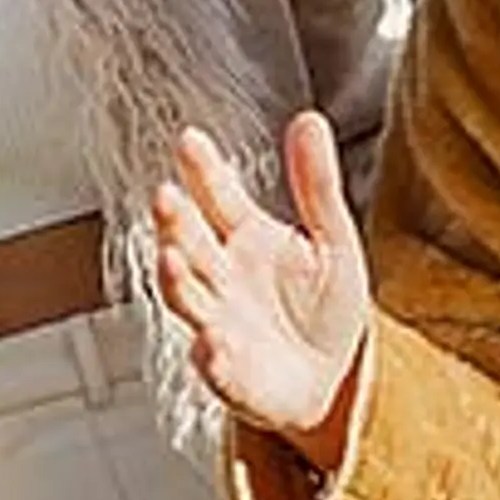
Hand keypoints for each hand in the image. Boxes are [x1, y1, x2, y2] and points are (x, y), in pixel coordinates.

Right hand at [150, 113, 372, 465]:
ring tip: (171, 258)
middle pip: (190, 242)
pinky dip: (211, 355)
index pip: (217, 196)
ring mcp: (220, 324)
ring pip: (188, 299)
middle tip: (165, 196)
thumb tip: (308, 118)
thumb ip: (316, 183)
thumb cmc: (324, 308)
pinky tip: (210, 340)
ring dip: (177, 280)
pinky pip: (216, 366)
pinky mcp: (231, 375)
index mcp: (245, 237)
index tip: (189, 139)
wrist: (334, 382)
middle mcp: (221, 277)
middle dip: (175, 222)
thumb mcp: (332, 238)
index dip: (202, 170)